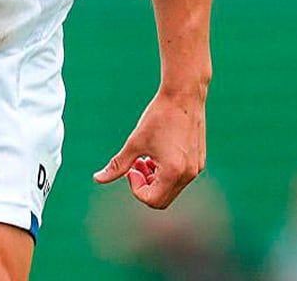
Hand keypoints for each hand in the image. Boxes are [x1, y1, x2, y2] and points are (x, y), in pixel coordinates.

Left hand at [94, 88, 205, 208]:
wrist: (184, 97)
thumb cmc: (158, 117)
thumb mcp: (134, 142)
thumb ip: (118, 165)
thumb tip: (98, 179)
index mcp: (173, 172)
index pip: (152, 200)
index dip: (135, 188)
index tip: (130, 168)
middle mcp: (189, 174)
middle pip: (162, 199)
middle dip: (145, 185)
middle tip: (136, 165)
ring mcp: (196, 169)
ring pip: (171, 188)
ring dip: (154, 179)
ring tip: (144, 158)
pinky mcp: (198, 161)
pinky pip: (180, 178)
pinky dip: (165, 172)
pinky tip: (156, 153)